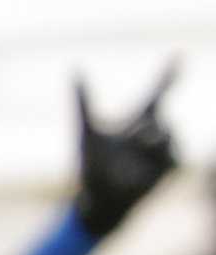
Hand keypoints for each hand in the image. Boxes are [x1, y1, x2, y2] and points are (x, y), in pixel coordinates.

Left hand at [74, 65, 178, 238]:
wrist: (100, 199)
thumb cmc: (92, 165)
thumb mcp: (87, 131)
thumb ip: (83, 102)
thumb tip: (74, 69)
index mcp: (137, 120)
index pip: (157, 91)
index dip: (168, 74)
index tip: (178, 56)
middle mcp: (153, 131)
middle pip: (161, 110)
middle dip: (145, 121)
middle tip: (132, 133)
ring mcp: (163, 148)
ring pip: (168, 132)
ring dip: (150, 139)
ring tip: (135, 149)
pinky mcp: (169, 167)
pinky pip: (174, 155)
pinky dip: (160, 156)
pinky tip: (149, 164)